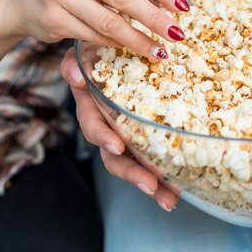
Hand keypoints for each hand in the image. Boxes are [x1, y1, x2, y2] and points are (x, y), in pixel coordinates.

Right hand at [0, 0, 189, 59]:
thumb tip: (168, 5)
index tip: (182, 6)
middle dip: (156, 18)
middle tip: (178, 35)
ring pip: (110, 21)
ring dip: (139, 40)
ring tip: (160, 51)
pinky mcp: (52, 18)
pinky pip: (94, 35)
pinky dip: (116, 44)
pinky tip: (132, 50)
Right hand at [60, 48, 178, 210]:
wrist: (115, 53)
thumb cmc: (100, 52)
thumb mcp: (85, 53)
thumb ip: (73, 64)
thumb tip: (77, 77)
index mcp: (93, 106)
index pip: (94, 125)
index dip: (103, 136)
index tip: (117, 145)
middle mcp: (108, 126)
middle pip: (114, 156)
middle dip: (132, 173)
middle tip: (150, 185)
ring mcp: (126, 136)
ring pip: (135, 165)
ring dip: (151, 184)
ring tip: (169, 199)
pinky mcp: (145, 139)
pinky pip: (153, 161)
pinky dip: (165, 178)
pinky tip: (179, 190)